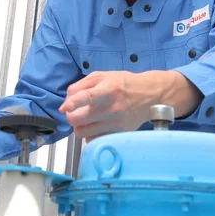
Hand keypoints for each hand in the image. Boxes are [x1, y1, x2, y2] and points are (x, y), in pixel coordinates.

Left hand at [58, 70, 201, 140]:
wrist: (150, 96)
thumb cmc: (125, 84)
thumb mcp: (103, 75)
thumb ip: (82, 85)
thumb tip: (68, 98)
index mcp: (108, 89)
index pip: (87, 97)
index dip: (72, 103)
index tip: (64, 107)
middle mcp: (112, 108)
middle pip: (79, 119)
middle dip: (71, 115)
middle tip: (74, 111)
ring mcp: (115, 123)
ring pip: (82, 132)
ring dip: (79, 126)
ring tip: (84, 119)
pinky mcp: (117, 133)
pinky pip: (93, 139)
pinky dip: (89, 134)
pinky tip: (95, 125)